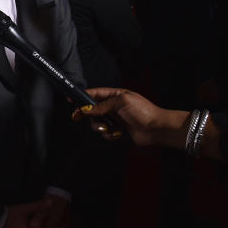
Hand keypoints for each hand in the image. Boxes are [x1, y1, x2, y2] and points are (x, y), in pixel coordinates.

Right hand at [75, 88, 202, 151]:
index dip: (83, 96)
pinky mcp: (119, 130)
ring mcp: (117, 118)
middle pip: (93, 109)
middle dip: (87, 114)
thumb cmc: (144, 111)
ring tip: (108, 129)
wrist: (156, 129)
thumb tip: (87, 109)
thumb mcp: (121, 102)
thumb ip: (103, 105)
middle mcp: (115, 106)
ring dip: (100, 127)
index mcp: (116, 95)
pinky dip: (109, 134)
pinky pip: (106, 132)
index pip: (95, 93)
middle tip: (78, 118)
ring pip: (98, 122)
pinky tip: (118, 134)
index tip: (71, 99)